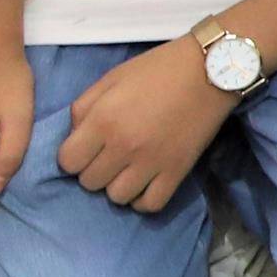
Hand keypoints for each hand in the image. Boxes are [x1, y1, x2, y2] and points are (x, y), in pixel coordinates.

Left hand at [53, 35, 236, 213]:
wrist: (208, 72)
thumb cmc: (155, 71)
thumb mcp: (109, 79)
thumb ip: (83, 109)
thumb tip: (74, 138)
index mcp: (103, 120)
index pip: (68, 162)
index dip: (72, 156)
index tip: (84, 148)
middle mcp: (124, 147)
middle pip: (89, 183)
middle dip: (92, 170)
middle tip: (107, 155)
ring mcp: (152, 164)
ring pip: (117, 198)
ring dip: (116, 185)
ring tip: (126, 169)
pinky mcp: (177, 173)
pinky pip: (150, 205)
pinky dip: (142, 199)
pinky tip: (144, 182)